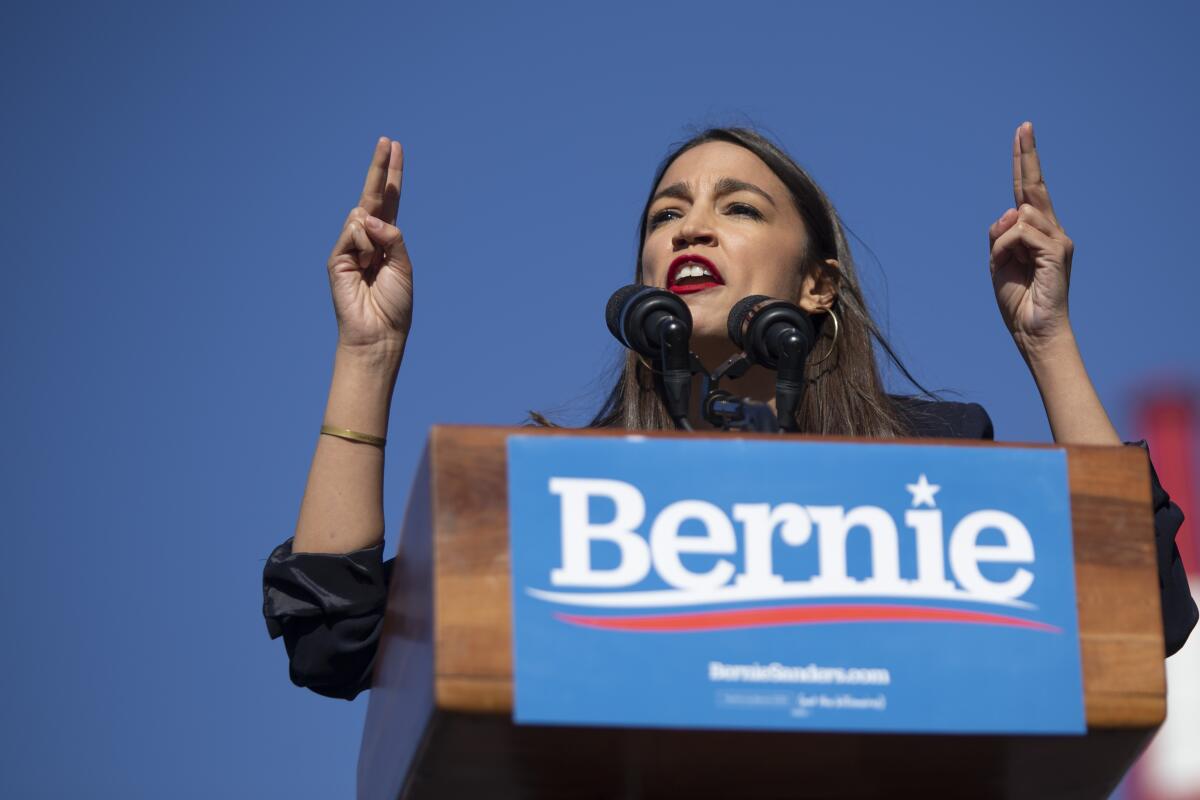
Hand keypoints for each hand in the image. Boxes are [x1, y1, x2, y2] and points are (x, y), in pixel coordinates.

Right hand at [327, 137, 412, 356]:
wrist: (378, 332)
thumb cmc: (395, 304)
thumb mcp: (403, 264)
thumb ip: (392, 235)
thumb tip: (367, 213)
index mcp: (388, 239)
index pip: (390, 200)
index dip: (392, 176)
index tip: (394, 148)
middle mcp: (368, 239)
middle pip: (374, 196)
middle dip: (380, 168)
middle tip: (386, 140)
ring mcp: (350, 246)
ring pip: (362, 215)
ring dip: (374, 236)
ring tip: (373, 266)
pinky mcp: (336, 256)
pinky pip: (354, 231)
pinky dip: (364, 244)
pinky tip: (364, 266)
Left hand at [987, 122, 1074, 356]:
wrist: (1034, 330)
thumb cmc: (1017, 300)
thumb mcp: (998, 263)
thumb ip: (999, 235)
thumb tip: (1012, 210)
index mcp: (1035, 233)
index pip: (1028, 191)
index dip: (1024, 163)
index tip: (1022, 133)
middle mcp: (1051, 231)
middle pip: (1034, 187)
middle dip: (1027, 155)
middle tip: (1024, 125)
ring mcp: (1057, 239)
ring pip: (1018, 215)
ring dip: (1000, 243)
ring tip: (1008, 268)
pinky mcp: (1057, 250)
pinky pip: (1020, 232)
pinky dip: (1005, 249)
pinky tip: (1012, 267)